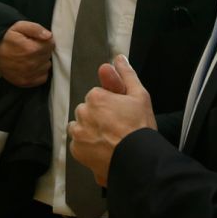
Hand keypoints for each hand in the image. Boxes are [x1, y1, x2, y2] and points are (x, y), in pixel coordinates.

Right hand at [0, 21, 53, 87]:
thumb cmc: (5, 39)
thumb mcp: (18, 27)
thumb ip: (35, 28)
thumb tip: (48, 36)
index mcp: (31, 49)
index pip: (51, 44)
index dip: (45, 40)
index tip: (36, 40)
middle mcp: (31, 64)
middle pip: (48, 55)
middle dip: (43, 50)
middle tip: (32, 47)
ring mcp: (29, 75)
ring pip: (47, 66)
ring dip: (42, 61)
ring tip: (31, 56)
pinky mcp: (26, 82)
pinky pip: (43, 78)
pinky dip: (40, 72)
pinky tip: (31, 66)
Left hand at [67, 55, 154, 184]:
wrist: (138, 159)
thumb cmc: (140, 127)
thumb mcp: (139, 95)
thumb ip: (126, 74)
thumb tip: (119, 58)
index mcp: (95, 97)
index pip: (98, 96)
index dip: (110, 105)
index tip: (120, 114)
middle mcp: (82, 113)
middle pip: (87, 111)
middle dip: (98, 117)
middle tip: (116, 127)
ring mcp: (78, 132)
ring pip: (80, 126)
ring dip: (90, 130)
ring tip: (109, 138)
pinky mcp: (76, 150)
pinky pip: (78, 144)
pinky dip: (87, 146)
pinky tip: (103, 148)